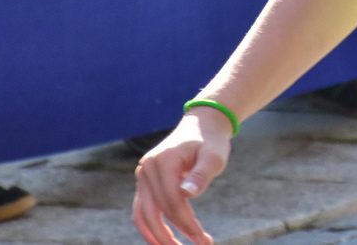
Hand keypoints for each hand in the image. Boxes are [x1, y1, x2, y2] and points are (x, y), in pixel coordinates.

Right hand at [131, 111, 230, 244]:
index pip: (172, 202)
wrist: (202, 125)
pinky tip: (165, 238)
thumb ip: (201, 174)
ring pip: (142, 214)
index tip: (204, 240)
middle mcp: (147, 168)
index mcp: (163, 161)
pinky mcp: (145, 180)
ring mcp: (143, 174)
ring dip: (156, 236)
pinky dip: (151, 226)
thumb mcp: (214, 156)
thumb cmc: (211, 141)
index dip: (187, 225)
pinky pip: (143, 209)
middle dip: (172, 235)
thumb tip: (187, 194)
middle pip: (155, 212)